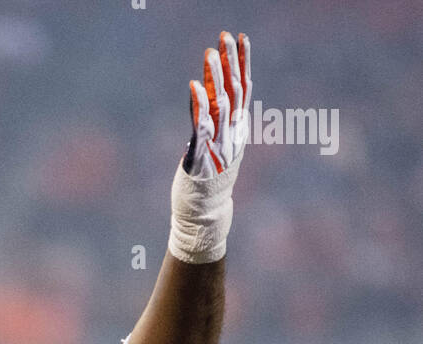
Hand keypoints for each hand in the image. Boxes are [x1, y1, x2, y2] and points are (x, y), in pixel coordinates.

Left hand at [184, 32, 251, 177]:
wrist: (207, 214)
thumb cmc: (209, 179)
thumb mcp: (215, 143)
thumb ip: (214, 118)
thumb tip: (209, 89)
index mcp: (236, 128)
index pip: (242, 88)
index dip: (242, 62)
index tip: (241, 37)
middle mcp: (230, 134)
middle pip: (234, 91)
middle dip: (230, 61)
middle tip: (224, 36)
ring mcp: (218, 145)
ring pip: (220, 104)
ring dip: (215, 77)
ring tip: (208, 54)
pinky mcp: (201, 157)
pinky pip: (201, 128)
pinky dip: (199, 106)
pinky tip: (194, 86)